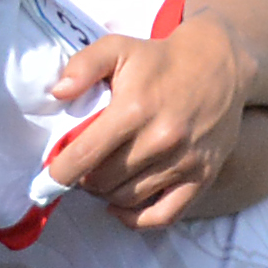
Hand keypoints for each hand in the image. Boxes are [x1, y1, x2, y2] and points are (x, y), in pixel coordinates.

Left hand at [44, 19, 266, 229]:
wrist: (221, 64)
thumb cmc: (160, 60)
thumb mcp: (118, 48)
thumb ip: (83, 65)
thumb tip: (58, 92)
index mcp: (135, 110)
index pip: (84, 156)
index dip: (58, 173)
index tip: (46, 178)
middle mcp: (161, 139)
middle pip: (102, 181)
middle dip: (83, 178)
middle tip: (82, 166)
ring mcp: (184, 161)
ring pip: (126, 198)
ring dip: (106, 193)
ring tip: (102, 176)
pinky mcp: (203, 175)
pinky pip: (164, 215)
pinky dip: (136, 219)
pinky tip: (120, 206)